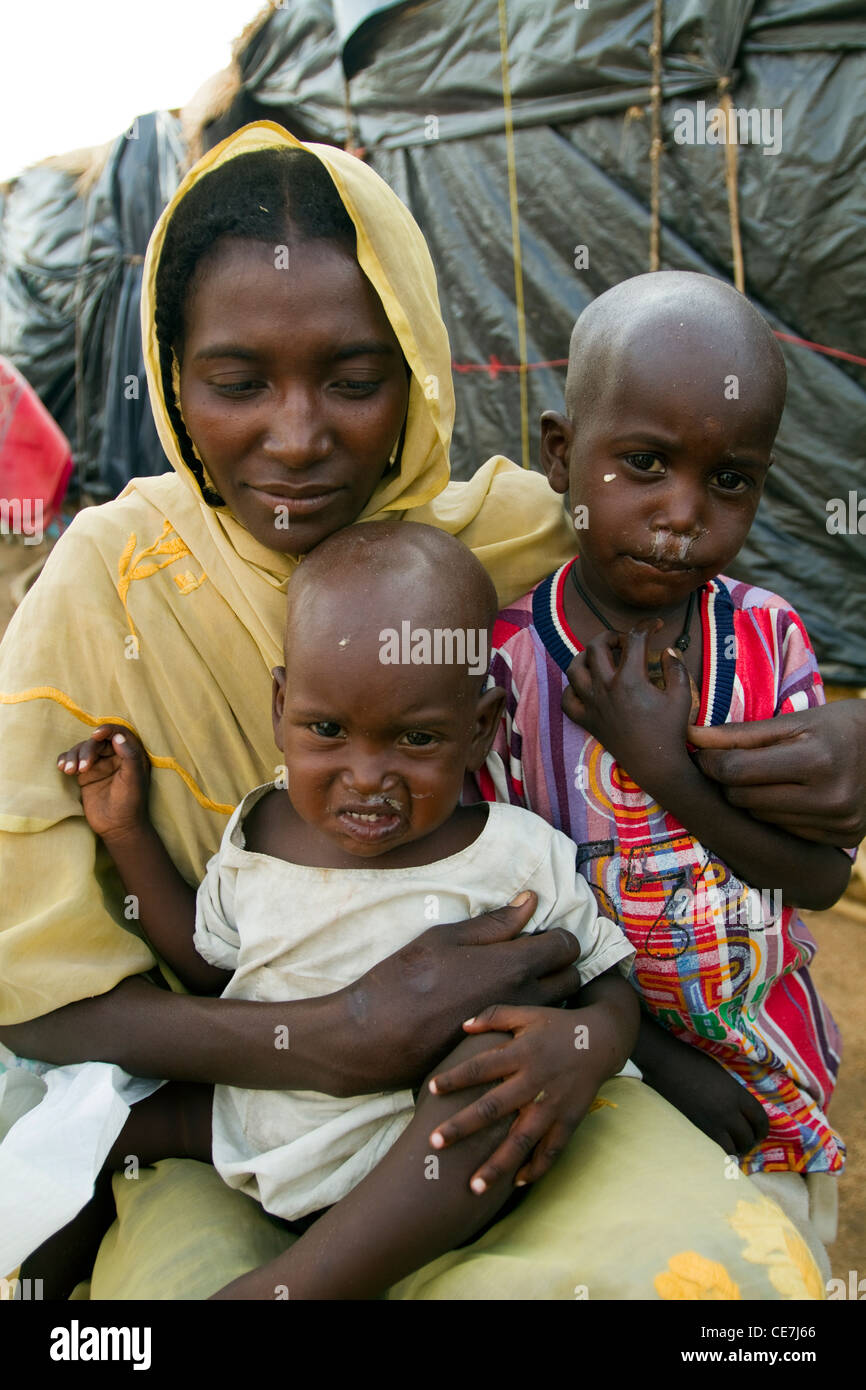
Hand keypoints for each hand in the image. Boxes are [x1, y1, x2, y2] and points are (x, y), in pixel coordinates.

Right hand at [57, 724, 149, 841]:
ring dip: (73, 756)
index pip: (119, 733)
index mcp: (130, 755)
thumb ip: (129, 756)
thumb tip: (117, 736)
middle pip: (97, 742)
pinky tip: (63, 768)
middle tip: (83, 768)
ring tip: (69, 771)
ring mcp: (99, 765)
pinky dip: (66, 760)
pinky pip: (73, 761)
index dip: (108, 730)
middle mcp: (114, 757)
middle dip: (87, 751)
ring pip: (83, 750)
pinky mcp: (85, 775)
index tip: (96, 735)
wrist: (117, 827)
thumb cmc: (130, 803)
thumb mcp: (133, 779)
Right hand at [333, 894, 581, 1094]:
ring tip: (517, 981)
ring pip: (556, 1006)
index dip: (559, 934)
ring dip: (548, 990)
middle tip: (535, 955)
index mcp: (512, 965)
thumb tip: (530, 901)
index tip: (541, 932)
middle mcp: (523, 1000)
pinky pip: (532, 1030)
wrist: (374, 1037)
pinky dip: (529, 1017)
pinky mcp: (502, 1052)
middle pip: (572, 979)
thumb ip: (494, 923)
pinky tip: (502, 1008)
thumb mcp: (444, 938)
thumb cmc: (404, 979)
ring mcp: (515, 1031)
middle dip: (561, 964)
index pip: (567, 945)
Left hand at [426, 1000, 618, 1189]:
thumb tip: (464, 1026)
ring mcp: (553, 1105)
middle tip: (435, 1143)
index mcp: (521, 1053)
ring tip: (473, 1187)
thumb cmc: (558, 1025)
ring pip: (521, 1140)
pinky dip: (535, 1168)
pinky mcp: (569, 1120)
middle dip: (463, 1127)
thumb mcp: (527, 1013)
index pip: (481, 1067)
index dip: (455, 1078)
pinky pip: (551, 1150)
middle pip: (493, 1108)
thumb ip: (495, 1016)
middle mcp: (535, 1081)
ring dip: (497, 1165)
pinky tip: (515, 1183)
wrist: (602, 1040)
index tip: (431, 1089)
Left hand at [562, 623, 694, 793]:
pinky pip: (567, 699)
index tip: (654, 626)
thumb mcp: (682, 696)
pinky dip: (573, 689)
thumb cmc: (670, 730)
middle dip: (611, 635)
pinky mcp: (586, 720)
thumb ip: (675, 667)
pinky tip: (587, 686)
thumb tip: (667, 649)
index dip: (646, 627)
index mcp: (630, 679)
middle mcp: (605, 688)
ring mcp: (592, 704)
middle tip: (625, 641)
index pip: (634, 639)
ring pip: (574, 669)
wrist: (656, 764)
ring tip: (601, 657)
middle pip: (596, 646)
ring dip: (586, 656)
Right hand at [644, 1032, 768, 1156]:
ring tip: (734, 1148)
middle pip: (748, 1135)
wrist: (665, 1064)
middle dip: (750, 1141)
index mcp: (736, 1093)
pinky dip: (721, 1152)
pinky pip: (717, 1149)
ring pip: (734, 1147)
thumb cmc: (692, 1062)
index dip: (763, 1129)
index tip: (760, 1132)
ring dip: (737, 1149)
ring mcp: (712, 1122)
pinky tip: (718, 1147)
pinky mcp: (697, 1129)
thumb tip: (741, 1108)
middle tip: (747, 1142)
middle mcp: (728, 1110)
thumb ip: (733, 1092)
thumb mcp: (721, 1074)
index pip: (760, 1118)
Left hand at [689, 700, 865, 844]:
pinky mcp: (843, 839)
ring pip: (761, 818)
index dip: (711, 762)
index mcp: (816, 759)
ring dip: (752, 799)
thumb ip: (740, 734)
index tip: (704, 754)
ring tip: (768, 778)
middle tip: (733, 765)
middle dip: (730, 781)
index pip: (737, 771)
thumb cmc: (837, 727)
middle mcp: (830, 797)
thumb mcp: (793, 722)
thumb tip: (691, 736)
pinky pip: (785, 831)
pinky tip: (791, 796)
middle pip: (743, 798)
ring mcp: (838, 823)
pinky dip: (778, 815)